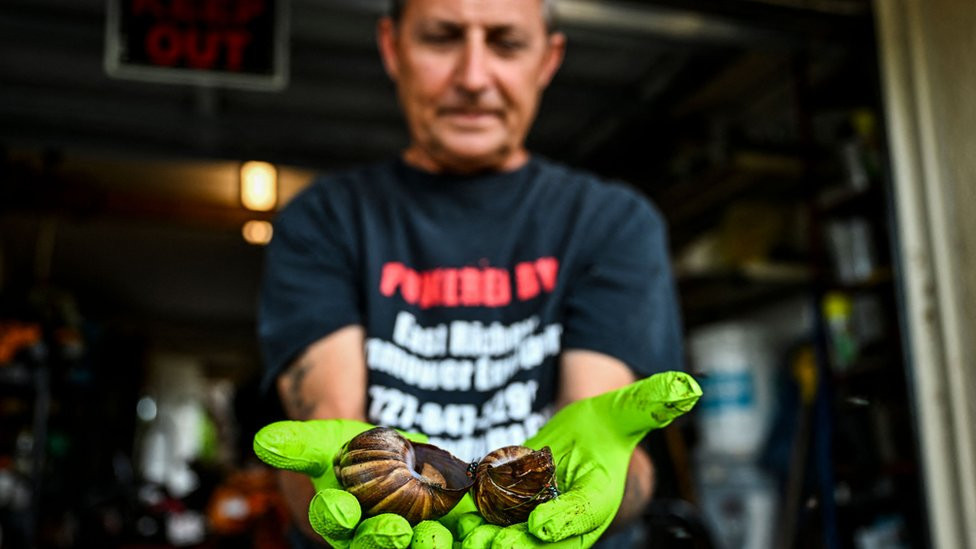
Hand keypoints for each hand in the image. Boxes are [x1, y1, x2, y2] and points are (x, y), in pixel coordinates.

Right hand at [253, 419, 464, 547]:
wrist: (388, 458)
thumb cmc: (347, 454)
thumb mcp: (323, 442)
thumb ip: (296, 445)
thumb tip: (263, 440)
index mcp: (339, 519)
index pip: (332, 519)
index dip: (335, 513)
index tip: (341, 506)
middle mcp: (374, 537)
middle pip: (379, 541)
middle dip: (387, 539)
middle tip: (398, 531)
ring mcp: (414, 538)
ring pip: (423, 546)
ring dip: (432, 545)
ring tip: (441, 538)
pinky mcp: (451, 532)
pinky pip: (463, 538)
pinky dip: (478, 538)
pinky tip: (490, 534)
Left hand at [458, 371, 701, 547]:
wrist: (576, 444)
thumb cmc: (605, 429)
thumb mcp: (626, 410)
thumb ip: (651, 403)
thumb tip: (687, 387)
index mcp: (598, 500)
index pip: (583, 516)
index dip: (563, 522)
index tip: (539, 526)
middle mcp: (564, 520)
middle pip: (541, 544)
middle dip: (516, 545)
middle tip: (491, 544)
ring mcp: (530, 521)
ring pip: (507, 538)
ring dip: (484, 541)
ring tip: (464, 539)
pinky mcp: (501, 515)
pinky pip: (482, 522)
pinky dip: (464, 523)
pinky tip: (444, 520)